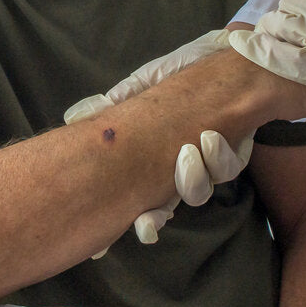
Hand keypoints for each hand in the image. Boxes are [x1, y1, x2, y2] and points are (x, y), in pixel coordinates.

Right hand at [64, 31, 254, 249]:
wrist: (231, 66)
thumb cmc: (180, 75)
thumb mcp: (143, 86)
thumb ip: (112, 105)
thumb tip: (74, 119)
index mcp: (148, 158)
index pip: (134, 196)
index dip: (123, 220)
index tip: (109, 240)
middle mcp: (174, 168)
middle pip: (161, 207)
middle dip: (152, 218)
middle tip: (147, 222)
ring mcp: (203, 165)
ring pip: (196, 191)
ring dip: (190, 178)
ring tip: (187, 153)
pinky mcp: (230, 156)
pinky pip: (225, 170)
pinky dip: (218, 158)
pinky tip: (210, 137)